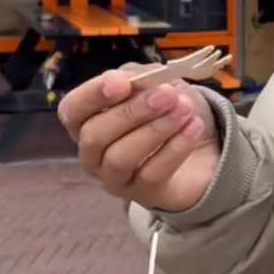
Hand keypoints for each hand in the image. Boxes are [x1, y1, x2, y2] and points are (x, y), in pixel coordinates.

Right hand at [57, 64, 220, 212]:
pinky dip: (175, 148)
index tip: (121, 82)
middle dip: (132, 111)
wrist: (202, 147)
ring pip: (121, 158)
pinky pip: (152, 174)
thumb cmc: (166, 111)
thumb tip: (132, 80)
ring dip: (155, 130)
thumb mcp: (154, 84)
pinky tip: (193, 128)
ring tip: (185, 109)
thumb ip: (139, 78)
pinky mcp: (143, 194)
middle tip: (167, 95)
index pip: (71, 110)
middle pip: (96, 135)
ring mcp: (114, 178)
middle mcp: (93, 154)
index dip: (92, 95)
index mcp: (86, 121)